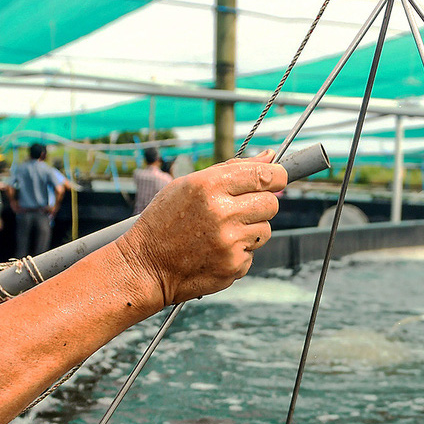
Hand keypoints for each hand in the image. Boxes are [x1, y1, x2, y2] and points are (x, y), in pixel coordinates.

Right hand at [114, 155, 282, 306]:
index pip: (264, 175)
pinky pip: (252, 254)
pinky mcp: (233, 266)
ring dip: (250, 230)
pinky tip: (215, 251)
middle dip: (262, 203)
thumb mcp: (188, 185)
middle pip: (271, 203)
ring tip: (221, 232)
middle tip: (241, 208)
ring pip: (265, 230)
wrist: (145, 266)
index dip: (278, 175)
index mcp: (208, 187)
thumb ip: (232, 169)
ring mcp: (229, 243)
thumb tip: (269, 157)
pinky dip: (239, 252)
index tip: (278, 177)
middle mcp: (221, 213)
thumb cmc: (165, 222)